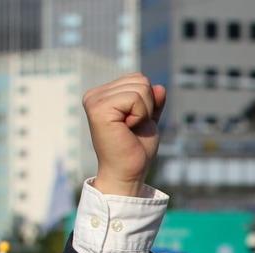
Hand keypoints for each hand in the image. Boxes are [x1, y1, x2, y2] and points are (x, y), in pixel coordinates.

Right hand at [83, 74, 165, 196]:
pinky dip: (140, 115)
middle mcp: (95, 94)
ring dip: (144, 112)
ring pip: (140, 87)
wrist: (128, 172)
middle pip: (140, 80)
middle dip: (147, 105)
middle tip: (133, 127)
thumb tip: (160, 87)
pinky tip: (127, 128)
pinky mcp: (98, 108)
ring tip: (129, 128)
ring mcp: (94, 100)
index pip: (138, 78)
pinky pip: (135, 98)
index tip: (135, 122)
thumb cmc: (136, 150)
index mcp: (103, 95)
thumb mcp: (148, 121)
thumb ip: (152, 103)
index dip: (148, 102)